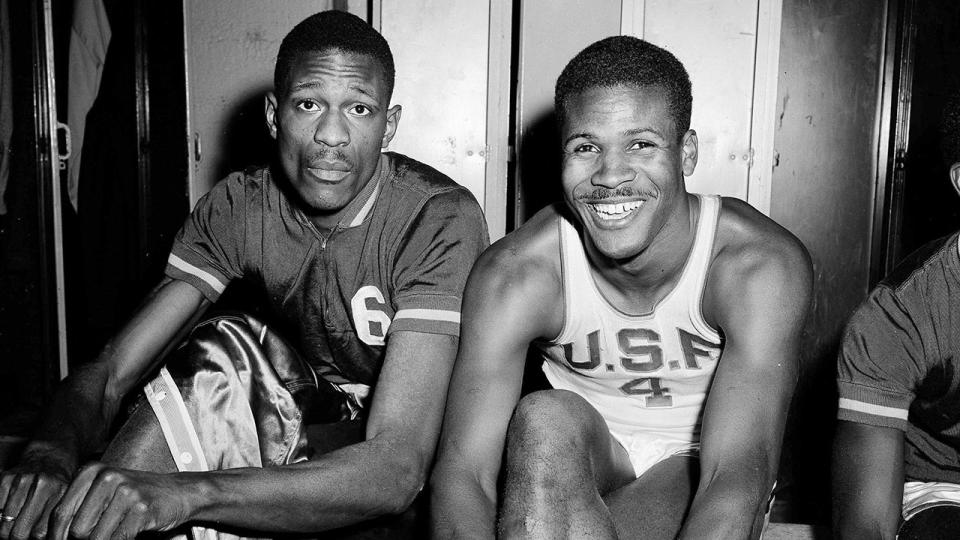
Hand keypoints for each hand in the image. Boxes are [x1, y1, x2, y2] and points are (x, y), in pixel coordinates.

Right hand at [0, 452, 71, 539]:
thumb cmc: (60, 482)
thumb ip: (60, 520)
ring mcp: (22, 481)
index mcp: (61, 493)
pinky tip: (10, 511)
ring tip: (17, 523)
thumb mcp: (69, 499)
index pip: (40, 533)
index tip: (37, 538)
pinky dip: (0, 515)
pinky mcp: (6, 478)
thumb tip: (54, 539)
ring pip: (4, 525)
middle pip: (20, 532)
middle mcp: (42, 485)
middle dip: (21, 537)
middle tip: (25, 532)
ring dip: (8, 529)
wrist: (50, 455)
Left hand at [48, 463, 190, 539]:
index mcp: (91, 471)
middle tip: (98, 537)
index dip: (58, 536)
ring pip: (95, 538)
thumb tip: (53, 536)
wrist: (177, 492)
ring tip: (114, 533)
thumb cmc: (135, 496)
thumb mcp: (103, 492)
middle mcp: (107, 477)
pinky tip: (128, 534)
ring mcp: (126, 492)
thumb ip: (78, 508)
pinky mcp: (142, 509)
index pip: (59, 514)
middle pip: (75, 530)